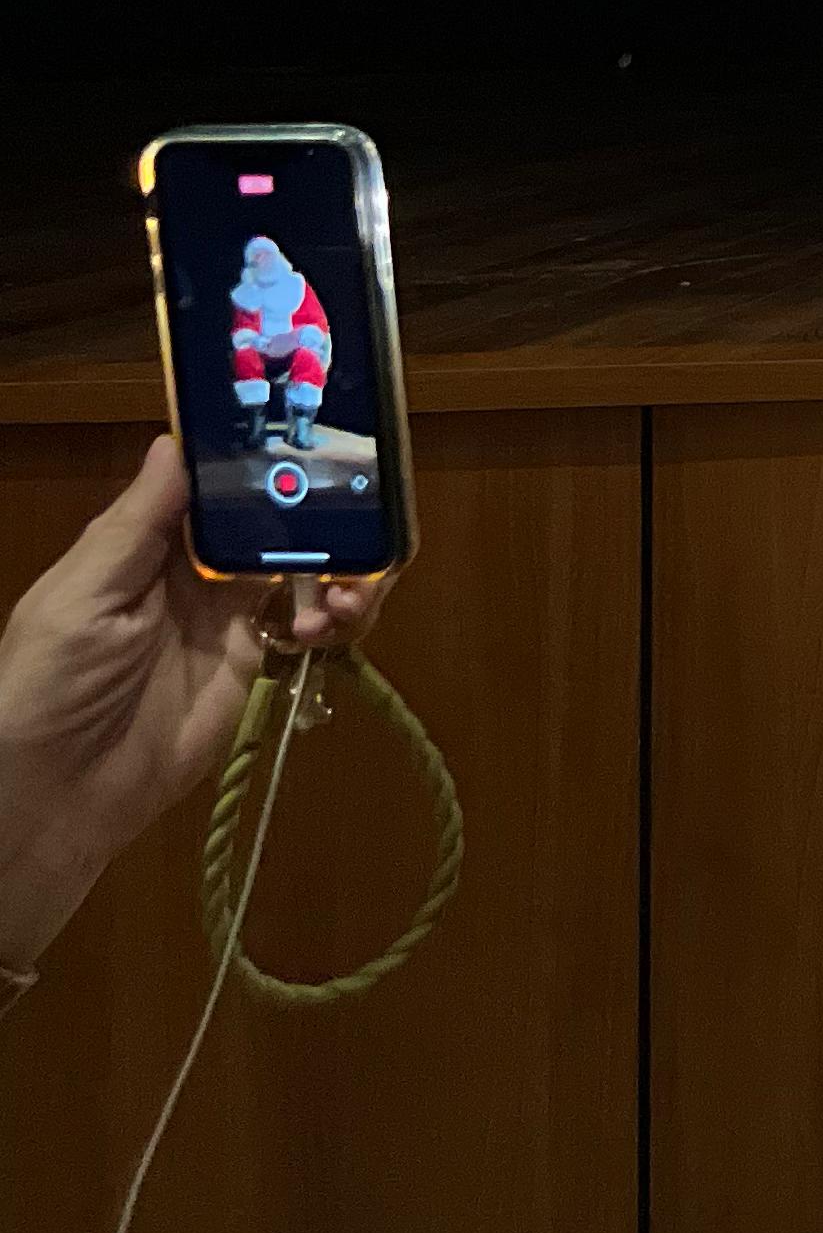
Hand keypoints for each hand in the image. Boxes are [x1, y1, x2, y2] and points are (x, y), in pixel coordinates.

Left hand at [0, 438, 374, 968]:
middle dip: (328, 514)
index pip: (220, 482)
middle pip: (279, 519)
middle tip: (361, 521)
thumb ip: (135, 525)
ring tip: (349, 597)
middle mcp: (199, 568)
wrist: (59, 795)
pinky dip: (341, 617)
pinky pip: (315, 624)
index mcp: (152, 541)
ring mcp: (233, 615)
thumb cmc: (51, 684)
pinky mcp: (257, 662)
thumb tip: (173, 440)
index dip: (267, 459)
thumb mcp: (78, 599)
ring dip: (346, 567)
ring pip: (311, 566)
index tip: (320, 437)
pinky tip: (330, 629)